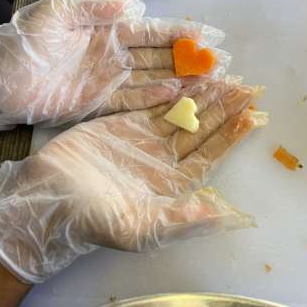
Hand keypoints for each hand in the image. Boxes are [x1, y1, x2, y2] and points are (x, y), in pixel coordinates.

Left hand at [0, 0, 225, 134]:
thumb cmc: (26, 38)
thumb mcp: (59, 11)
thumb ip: (96, 7)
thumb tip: (134, 2)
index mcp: (107, 29)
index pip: (151, 30)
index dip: (180, 31)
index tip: (208, 33)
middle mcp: (114, 55)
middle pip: (159, 56)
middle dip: (190, 57)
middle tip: (220, 60)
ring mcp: (109, 80)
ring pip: (152, 78)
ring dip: (180, 78)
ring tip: (209, 79)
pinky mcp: (99, 103)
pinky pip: (133, 100)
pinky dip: (155, 97)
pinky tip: (177, 94)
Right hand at [0, 80, 266, 282]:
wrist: (52, 198)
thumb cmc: (96, 220)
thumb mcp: (144, 229)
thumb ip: (187, 219)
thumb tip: (230, 216)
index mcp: (175, 185)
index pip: (211, 155)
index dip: (232, 136)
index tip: (254, 115)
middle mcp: (166, 160)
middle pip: (202, 130)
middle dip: (225, 110)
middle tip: (247, 88)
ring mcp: (146, 139)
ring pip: (182, 113)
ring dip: (203, 97)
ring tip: (225, 77)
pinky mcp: (125, 122)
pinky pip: (155, 104)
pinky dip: (173, 91)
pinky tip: (190, 78)